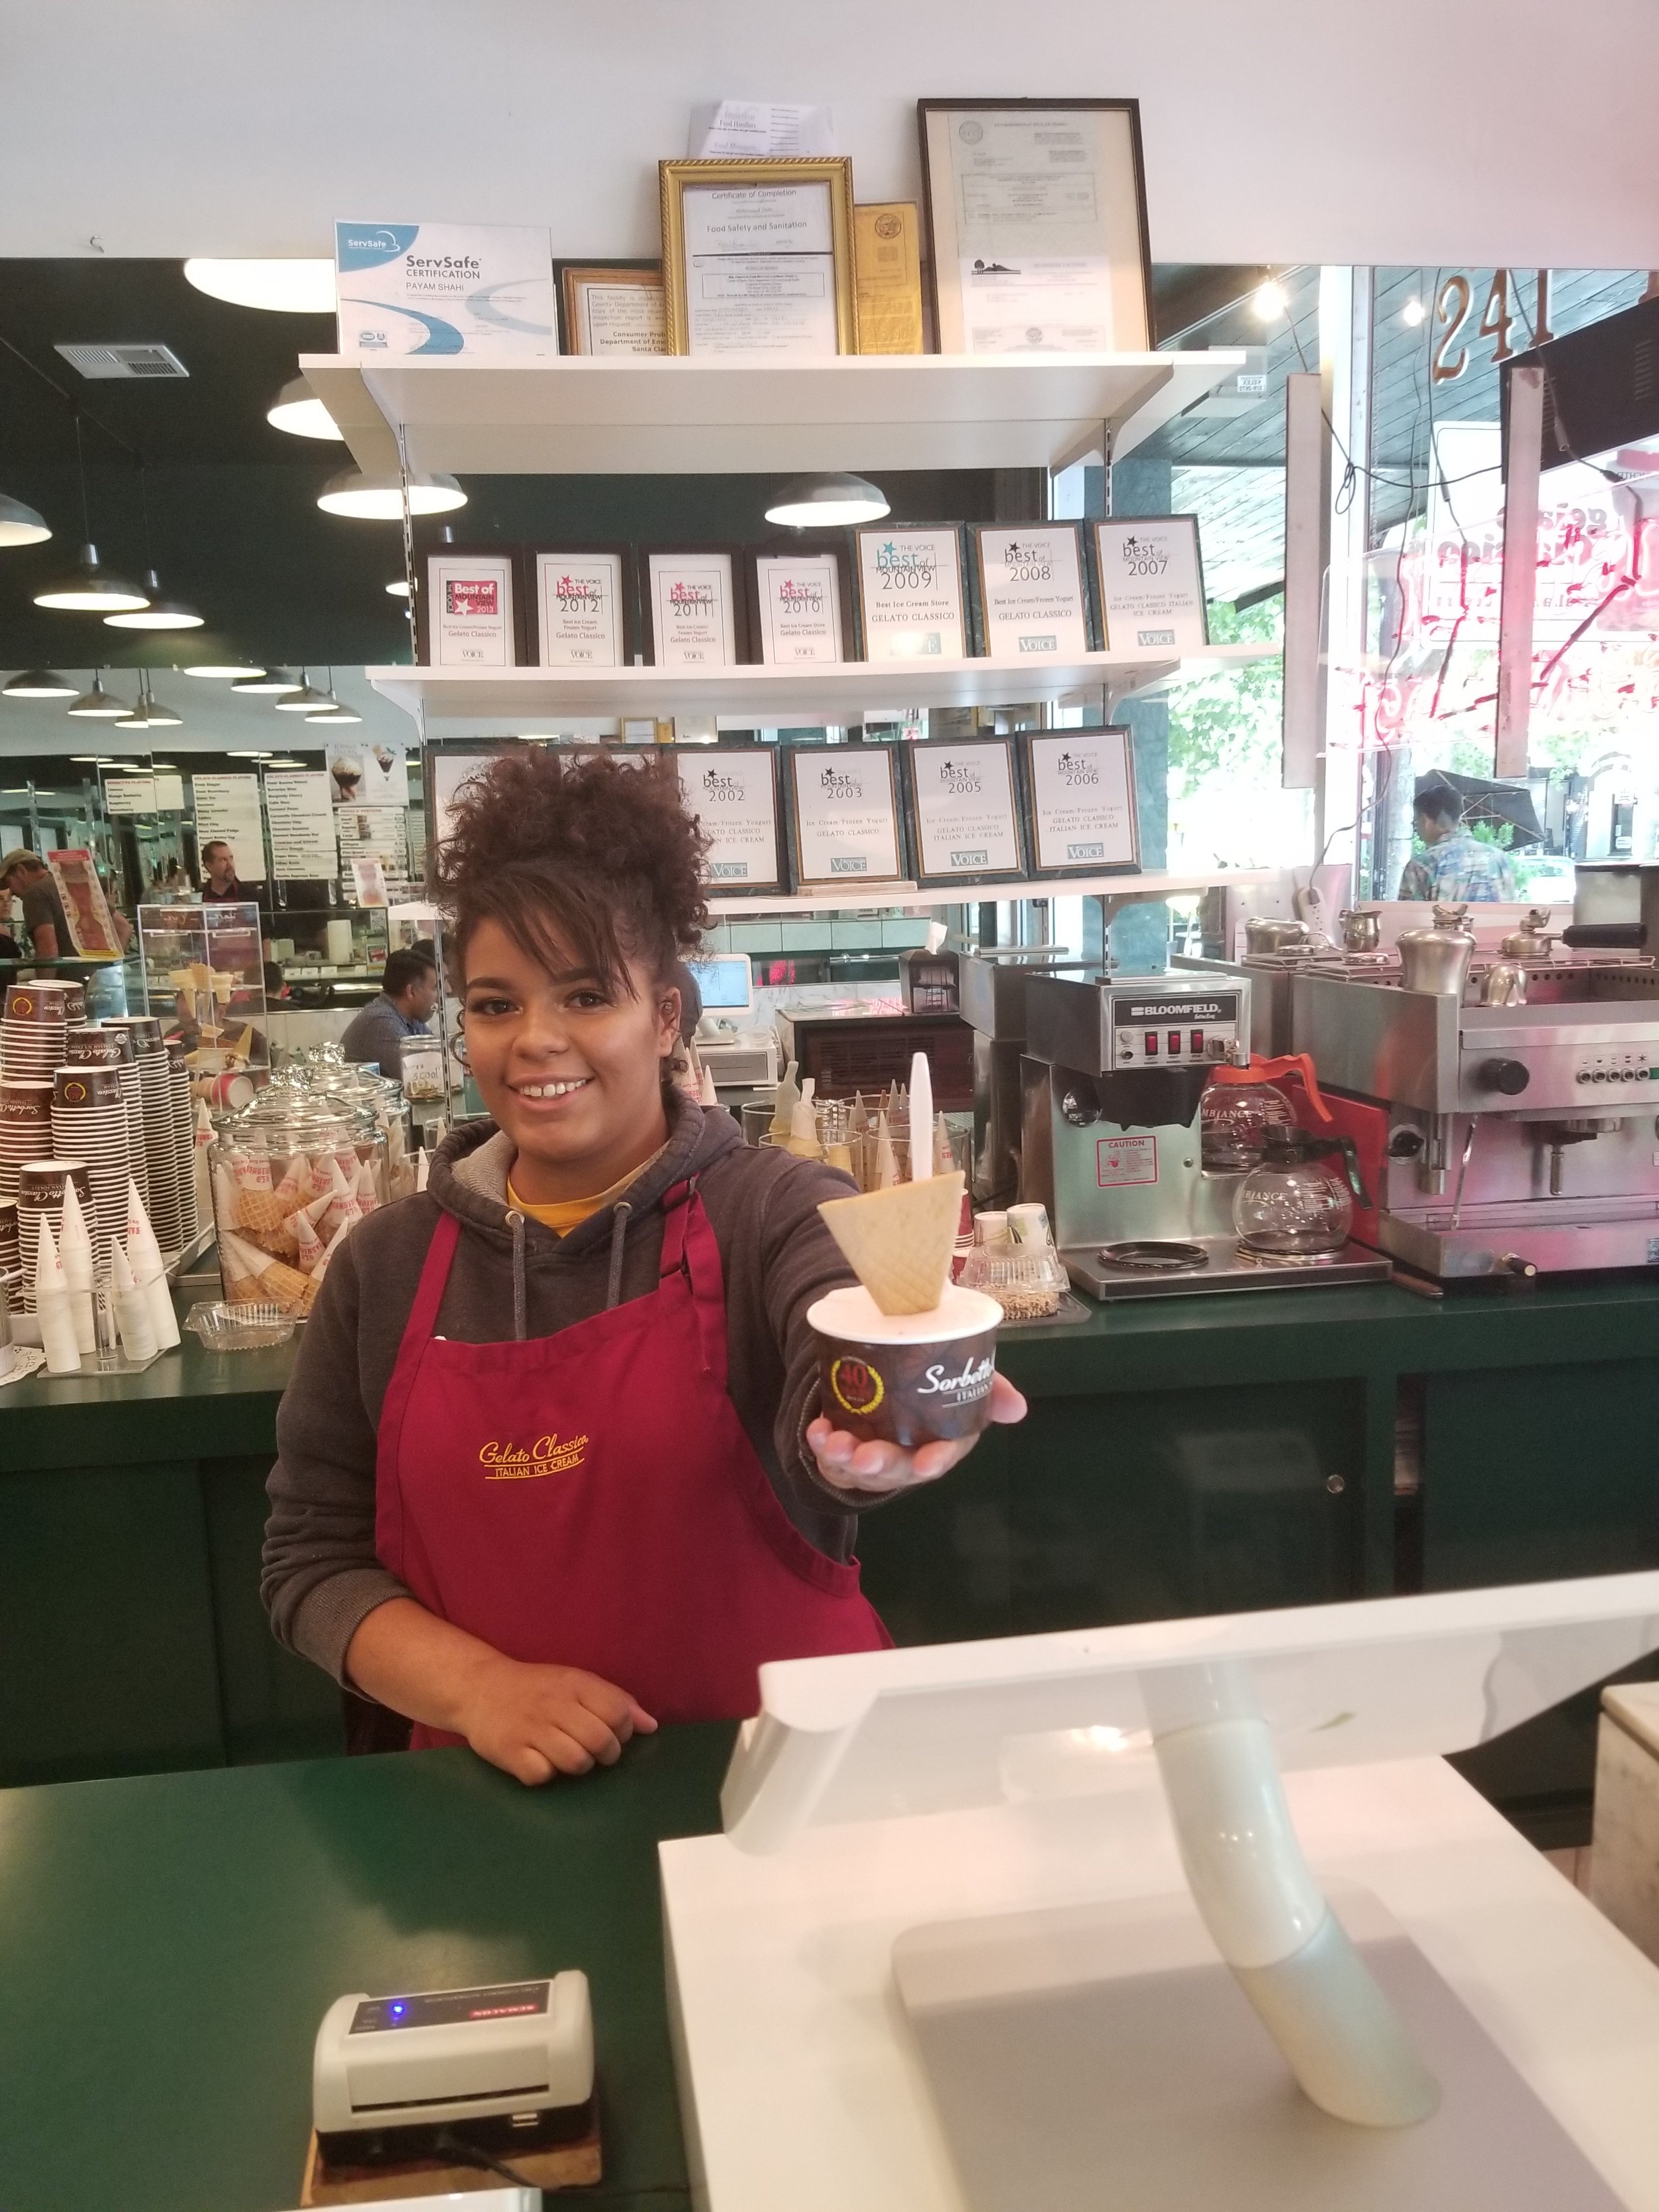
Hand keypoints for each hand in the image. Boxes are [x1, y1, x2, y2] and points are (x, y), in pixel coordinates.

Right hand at [455, 1656, 656, 1785]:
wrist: (479, 1688)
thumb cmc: (537, 1688)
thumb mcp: (576, 1682)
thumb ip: (614, 1700)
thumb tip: (650, 1726)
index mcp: (575, 1684)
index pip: (617, 1712)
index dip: (624, 1730)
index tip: (612, 1733)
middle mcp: (554, 1704)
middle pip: (601, 1741)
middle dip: (606, 1754)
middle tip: (594, 1751)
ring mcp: (531, 1729)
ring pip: (576, 1762)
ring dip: (578, 1765)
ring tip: (566, 1754)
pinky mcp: (510, 1753)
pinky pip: (543, 1775)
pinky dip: (545, 1773)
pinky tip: (539, 1760)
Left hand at [807, 1371, 1026, 1495]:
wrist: (889, 1378)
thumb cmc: (930, 1386)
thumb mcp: (959, 1380)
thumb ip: (986, 1387)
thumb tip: (1018, 1407)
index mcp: (940, 1440)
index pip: (942, 1455)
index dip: (937, 1460)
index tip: (928, 1464)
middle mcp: (907, 1455)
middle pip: (897, 1467)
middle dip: (882, 1464)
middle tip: (866, 1456)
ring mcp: (874, 1457)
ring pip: (860, 1468)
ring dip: (845, 1457)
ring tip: (833, 1442)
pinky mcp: (845, 1453)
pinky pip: (831, 1457)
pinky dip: (821, 1445)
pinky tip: (817, 1431)